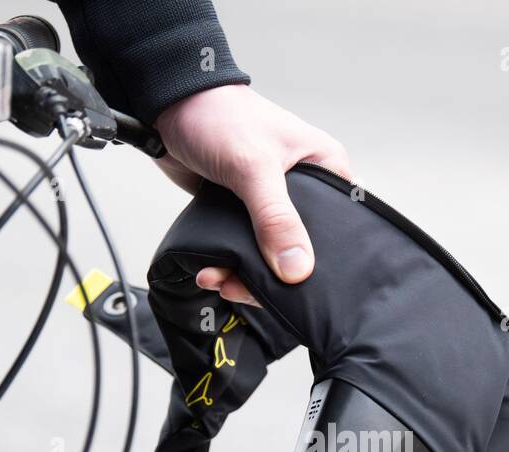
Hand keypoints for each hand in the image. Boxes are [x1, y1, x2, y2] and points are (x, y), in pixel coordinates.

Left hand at [155, 84, 350, 306]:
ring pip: (270, 256)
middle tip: (247, 288)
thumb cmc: (218, 115)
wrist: (167, 107)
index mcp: (323, 169)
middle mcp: (302, 189)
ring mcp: (271, 204)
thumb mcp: (253, 166)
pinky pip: (243, 251)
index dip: (323, 260)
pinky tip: (211, 271)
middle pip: (302, 249)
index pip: (340, 227)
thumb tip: (297, 268)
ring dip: (244, 276)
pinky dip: (228, 266)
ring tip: (222, 280)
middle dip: (274, 276)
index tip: (299, 285)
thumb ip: (276, 218)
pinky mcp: (242, 213)